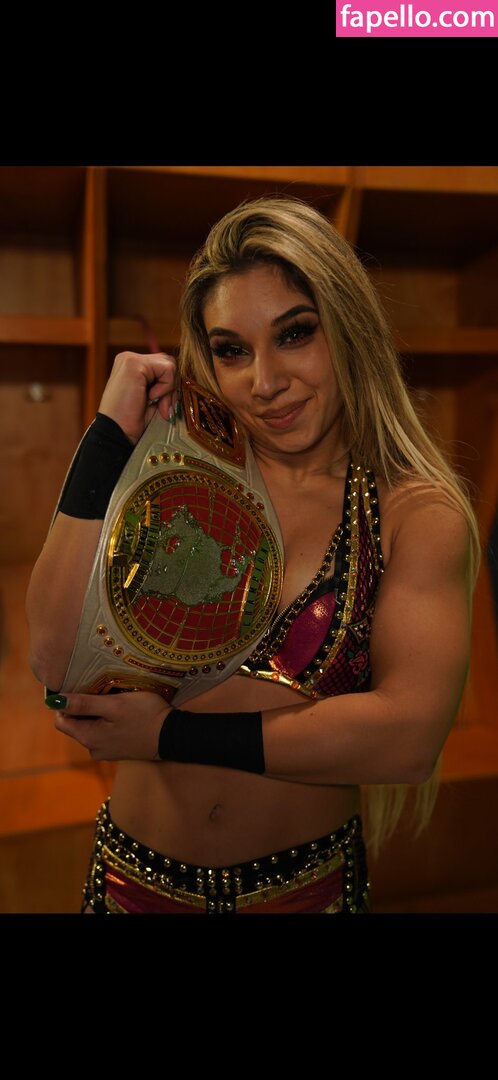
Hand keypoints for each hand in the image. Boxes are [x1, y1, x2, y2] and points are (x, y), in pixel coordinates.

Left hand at [50, 691, 169, 760]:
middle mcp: (93, 748)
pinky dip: (108, 721)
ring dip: (97, 713)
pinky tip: (123, 713)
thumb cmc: (145, 716)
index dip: (66, 703)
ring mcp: (106, 751)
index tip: (82, 688)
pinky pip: (104, 732)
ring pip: (91, 727)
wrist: (173, 736)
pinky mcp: (118, 750)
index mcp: (88, 737)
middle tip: (102, 691)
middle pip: (76, 724)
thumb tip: (53, 702)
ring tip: (115, 700)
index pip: (61, 720)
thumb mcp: (114, 705)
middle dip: (84, 706)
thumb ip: (83, 703)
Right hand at [98, 351, 177, 443]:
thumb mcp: (154, 400)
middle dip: (171, 388)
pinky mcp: (133, 363)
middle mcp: (129, 359)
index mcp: (132, 368)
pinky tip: (150, 398)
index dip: (169, 388)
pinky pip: (167, 369)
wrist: (118, 434)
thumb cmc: (133, 422)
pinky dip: (165, 387)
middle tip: (163, 409)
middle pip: (168, 363)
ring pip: (170, 364)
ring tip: (156, 404)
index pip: (163, 367)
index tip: (163, 409)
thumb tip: (184, 380)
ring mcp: (130, 359)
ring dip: (168, 388)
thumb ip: (165, 386)